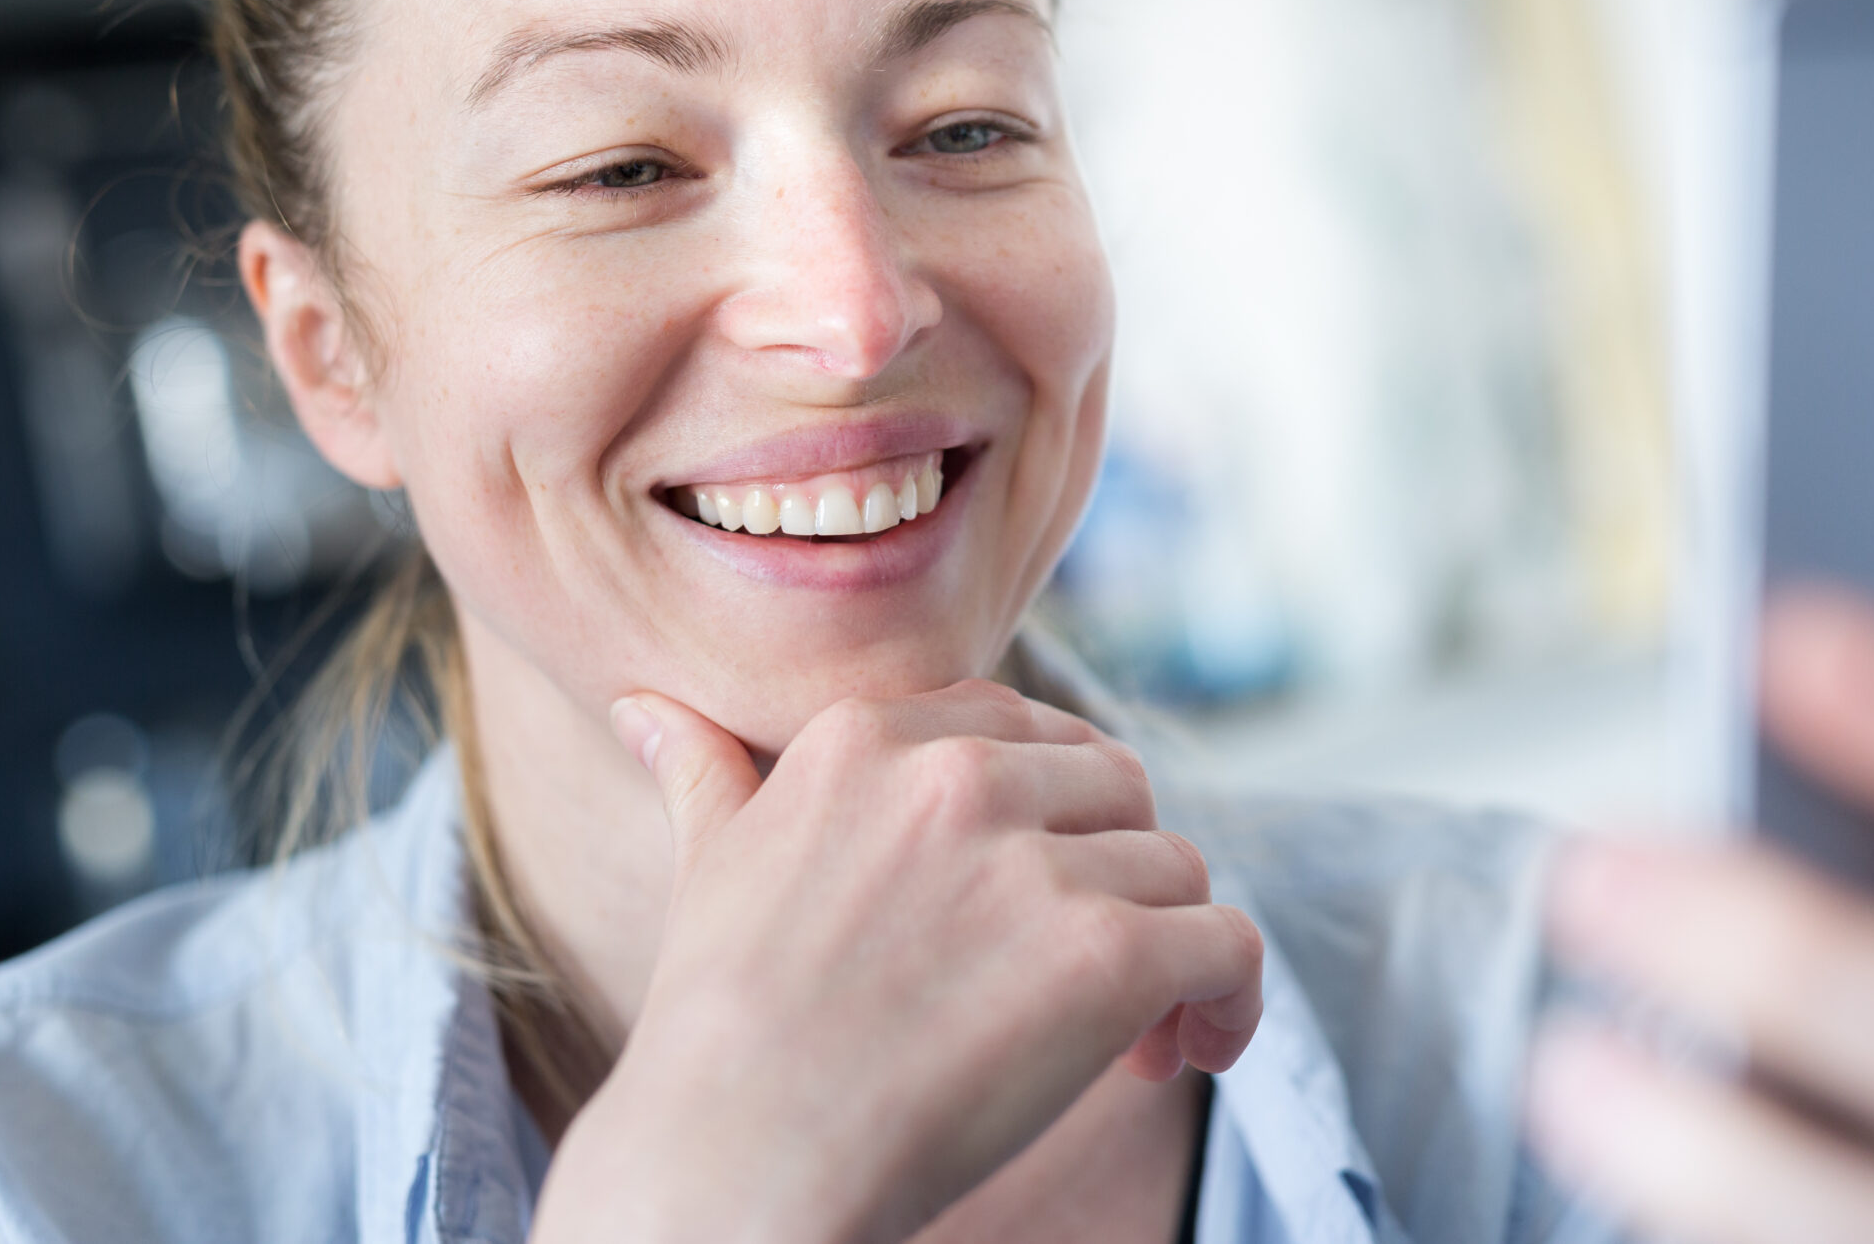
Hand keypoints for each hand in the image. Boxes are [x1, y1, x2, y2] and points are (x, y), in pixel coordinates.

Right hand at [529, 679, 1262, 1243]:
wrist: (730, 1164)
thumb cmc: (716, 1032)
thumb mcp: (706, 868)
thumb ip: (704, 775)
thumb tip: (642, 709)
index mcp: (868, 738)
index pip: (1019, 725)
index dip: (1048, 809)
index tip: (1032, 889)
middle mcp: (959, 775)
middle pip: (1115, 784)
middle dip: (1117, 868)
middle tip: (1090, 969)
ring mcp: (1035, 863)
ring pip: (1177, 868)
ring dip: (1169, 948)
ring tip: (1132, 1035)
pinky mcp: (1103, 955)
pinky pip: (1226, 944)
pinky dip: (1231, 1000)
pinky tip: (1192, 1055)